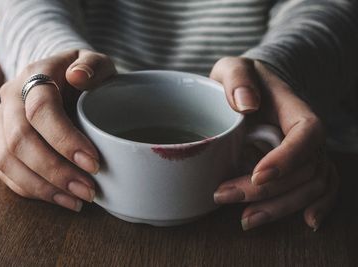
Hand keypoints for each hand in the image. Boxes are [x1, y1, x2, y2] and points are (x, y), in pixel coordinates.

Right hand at [0, 49, 115, 210]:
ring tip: (78, 201)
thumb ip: (92, 65)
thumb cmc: (83, 73)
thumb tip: (78, 77)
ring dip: (44, 187)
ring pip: (8, 161)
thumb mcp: (95, 61)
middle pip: (21, 140)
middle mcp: (11, 101)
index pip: (40, 109)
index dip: (65, 139)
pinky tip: (61, 199)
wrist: (58, 78)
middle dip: (56, 171)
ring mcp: (3, 124)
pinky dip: (33, 190)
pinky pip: (7, 173)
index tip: (94, 163)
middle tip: (88, 190)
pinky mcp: (4, 143)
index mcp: (34, 76)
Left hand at [210, 57, 339, 230]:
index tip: (257, 175)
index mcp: (294, 109)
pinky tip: (306, 222)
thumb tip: (246, 104)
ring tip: (246, 220)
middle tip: (224, 195)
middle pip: (305, 169)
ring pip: (312, 186)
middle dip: (267, 191)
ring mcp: (308, 153)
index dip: (287, 158)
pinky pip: (323, 188)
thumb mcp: (234, 68)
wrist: (257, 90)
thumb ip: (237, 78)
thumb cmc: (244, 80)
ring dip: (281, 207)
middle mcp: (307, 135)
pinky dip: (319, 206)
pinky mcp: (302, 166)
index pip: (305, 134)